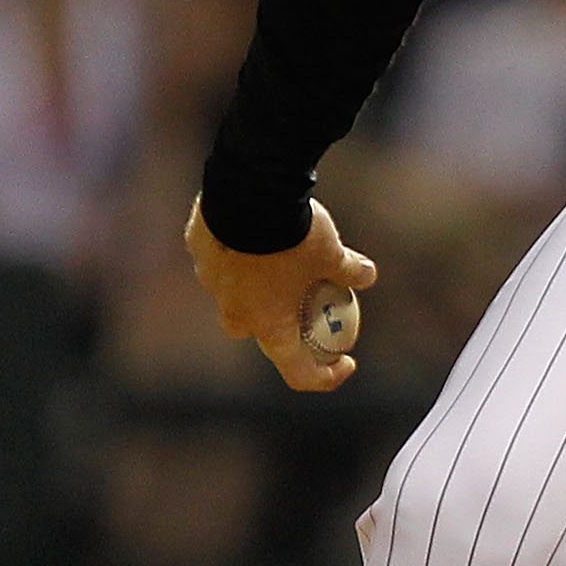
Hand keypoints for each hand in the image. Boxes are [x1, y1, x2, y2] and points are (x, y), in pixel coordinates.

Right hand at [184, 197, 377, 393]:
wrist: (248, 189)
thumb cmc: (294, 233)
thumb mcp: (332, 253)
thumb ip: (350, 269)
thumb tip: (368, 276)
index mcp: (269, 324)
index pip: (297, 371)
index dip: (324, 376)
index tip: (344, 361)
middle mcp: (234, 310)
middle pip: (256, 329)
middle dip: (276, 322)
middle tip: (300, 301)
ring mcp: (210, 280)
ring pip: (231, 289)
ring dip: (251, 281)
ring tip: (275, 254)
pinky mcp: (198, 249)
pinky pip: (218, 255)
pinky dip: (235, 247)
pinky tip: (252, 226)